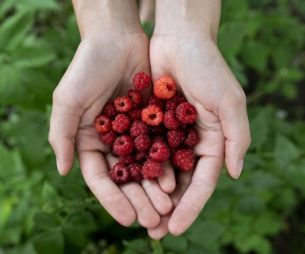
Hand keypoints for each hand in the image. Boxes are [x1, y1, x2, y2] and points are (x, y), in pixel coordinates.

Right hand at [49, 0, 173, 228]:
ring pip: (146, 167)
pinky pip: (162, 147)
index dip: (113, 200)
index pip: (101, 178)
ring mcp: (134, 133)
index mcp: (89, 141)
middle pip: (126, 178)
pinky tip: (176, 181)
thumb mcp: (67, 100)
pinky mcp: (152, 122)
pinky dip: (168, 165)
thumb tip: (62, 170)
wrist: (117, 40)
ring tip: (167, 207)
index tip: (128, 219)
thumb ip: (61, 134)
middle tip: (154, 220)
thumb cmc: (87, 67)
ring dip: (155, 189)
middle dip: (139, 200)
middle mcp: (112, 141)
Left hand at [147, 0, 250, 236]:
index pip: (203, 183)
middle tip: (154, 232)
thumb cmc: (207, 67)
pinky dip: (135, 169)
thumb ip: (236, 137)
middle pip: (180, 183)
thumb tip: (235, 172)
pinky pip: (141, 150)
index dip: (191, 207)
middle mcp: (190, 143)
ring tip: (138, 217)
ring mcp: (168, 135)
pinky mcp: (150, 123)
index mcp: (212, 142)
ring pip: (158, 171)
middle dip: (168, 208)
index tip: (176, 228)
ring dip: (149, 195)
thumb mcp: (229, 100)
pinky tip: (125, 186)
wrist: (179, 41)